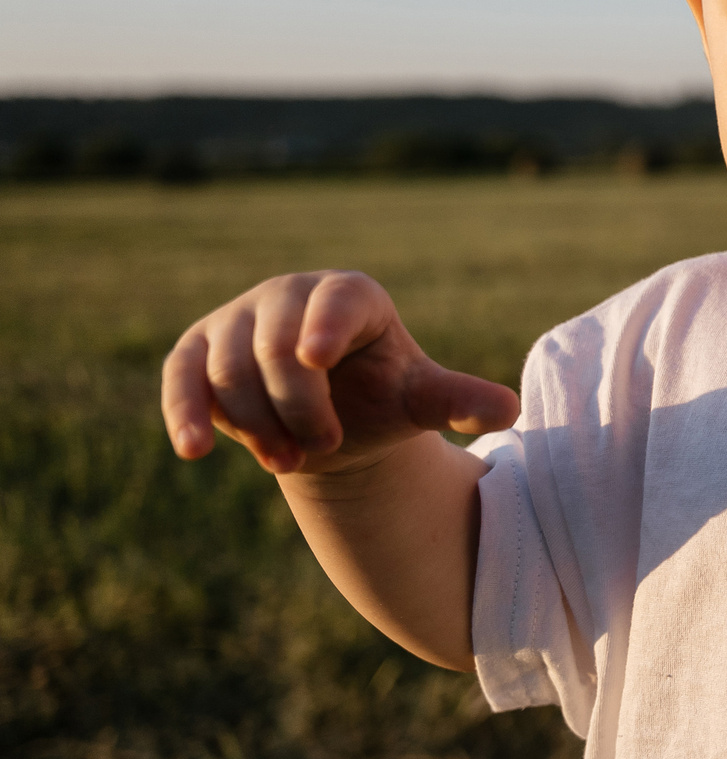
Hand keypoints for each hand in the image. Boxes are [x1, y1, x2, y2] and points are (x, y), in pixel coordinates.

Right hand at [162, 271, 518, 476]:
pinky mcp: (196, 351)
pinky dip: (184, 411)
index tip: (315, 357)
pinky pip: (182, 376)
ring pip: (229, 367)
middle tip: (322, 448)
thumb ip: (459, 401)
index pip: (336, 302)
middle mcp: (289, 296)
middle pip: (277, 347)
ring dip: (255, 422)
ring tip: (288, 462)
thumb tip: (510, 410)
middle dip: (298, 406)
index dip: (324, 325)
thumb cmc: (379, 399)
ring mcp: (237, 320)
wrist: (329, 423)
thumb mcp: (420, 399)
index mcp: (351, 297)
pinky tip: (194, 450)